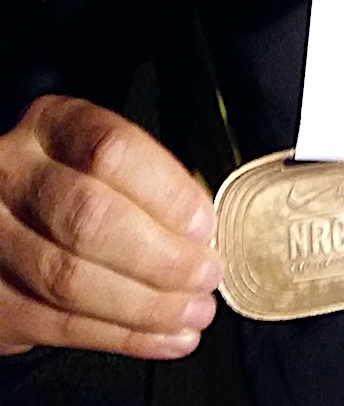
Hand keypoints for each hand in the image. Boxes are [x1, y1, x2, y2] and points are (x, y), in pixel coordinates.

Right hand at [0, 95, 223, 358]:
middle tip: (205, 274)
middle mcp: (13, 174)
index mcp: (53, 125)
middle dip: (160, 256)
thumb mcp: (99, 156)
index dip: (165, 191)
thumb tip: (203, 231)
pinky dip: (120, 336)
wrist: (3, 220)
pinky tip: (161, 336)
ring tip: (191, 311)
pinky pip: (57, 326)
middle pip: (87, 218)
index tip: (204, 224)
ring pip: (68, 279)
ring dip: (144, 305)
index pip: (111, 149)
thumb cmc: (70, 181)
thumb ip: (146, 180)